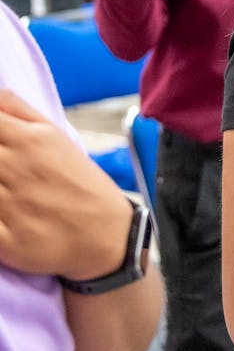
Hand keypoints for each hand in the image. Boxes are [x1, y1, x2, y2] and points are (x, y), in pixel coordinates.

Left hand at [0, 89, 133, 280]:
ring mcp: (11, 207)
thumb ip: (17, 110)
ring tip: (9, 184)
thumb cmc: (79, 184)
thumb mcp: (56, 137)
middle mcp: (18, 170)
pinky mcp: (6, 241)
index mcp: (30, 140)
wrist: (106, 236)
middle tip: (6, 167)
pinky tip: (4, 209)